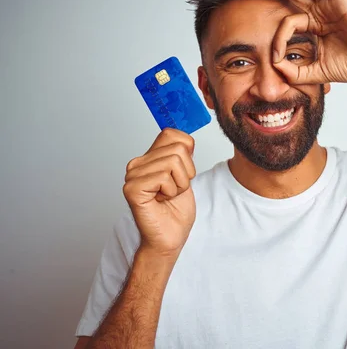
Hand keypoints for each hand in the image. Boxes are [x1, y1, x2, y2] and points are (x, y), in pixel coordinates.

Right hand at [123, 128, 196, 257]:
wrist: (169, 238)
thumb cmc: (175, 211)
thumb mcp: (185, 175)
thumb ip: (182, 155)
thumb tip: (185, 138)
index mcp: (148, 158)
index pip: (171, 134)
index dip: (187, 155)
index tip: (181, 175)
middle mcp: (137, 164)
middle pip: (178, 149)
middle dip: (185, 174)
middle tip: (173, 191)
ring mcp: (132, 176)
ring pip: (173, 162)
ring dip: (179, 184)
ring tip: (167, 196)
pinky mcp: (133, 189)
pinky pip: (164, 177)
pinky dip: (170, 191)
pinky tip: (160, 201)